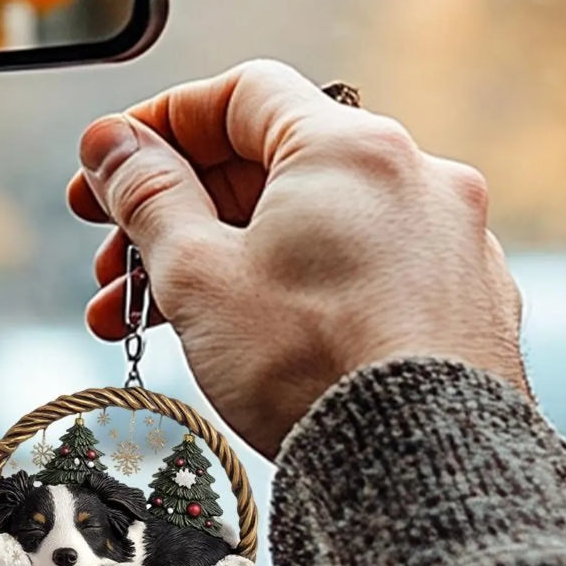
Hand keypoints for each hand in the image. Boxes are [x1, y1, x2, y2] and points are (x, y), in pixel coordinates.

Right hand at [67, 59, 525, 459]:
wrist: (419, 469)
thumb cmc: (308, 364)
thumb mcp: (199, 274)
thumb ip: (148, 195)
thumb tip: (108, 142)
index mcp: (348, 149)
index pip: (240, 95)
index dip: (162, 124)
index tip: (113, 167)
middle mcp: (412, 177)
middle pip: (268, 169)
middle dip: (176, 214)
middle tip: (114, 263)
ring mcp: (443, 241)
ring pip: (306, 229)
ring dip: (220, 263)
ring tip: (148, 320)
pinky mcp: (456, 300)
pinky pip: (353, 272)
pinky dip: (288, 288)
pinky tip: (239, 337)